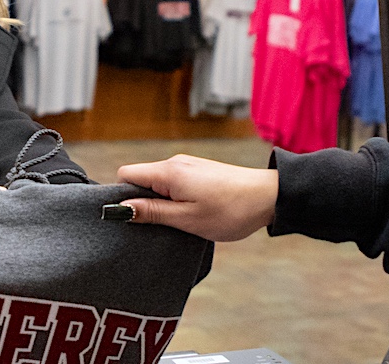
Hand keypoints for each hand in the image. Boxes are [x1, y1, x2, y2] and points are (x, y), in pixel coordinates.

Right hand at [115, 154, 277, 241]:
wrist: (269, 197)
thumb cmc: (231, 210)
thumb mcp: (187, 219)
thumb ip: (152, 212)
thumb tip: (119, 209)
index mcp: (168, 172)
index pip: (125, 174)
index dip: (122, 197)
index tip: (132, 218)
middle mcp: (175, 163)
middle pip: (140, 179)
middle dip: (142, 202)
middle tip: (158, 225)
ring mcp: (188, 166)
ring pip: (157, 183)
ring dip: (160, 203)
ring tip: (178, 222)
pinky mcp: (199, 172)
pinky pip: (173, 184)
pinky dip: (174, 199)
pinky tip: (190, 214)